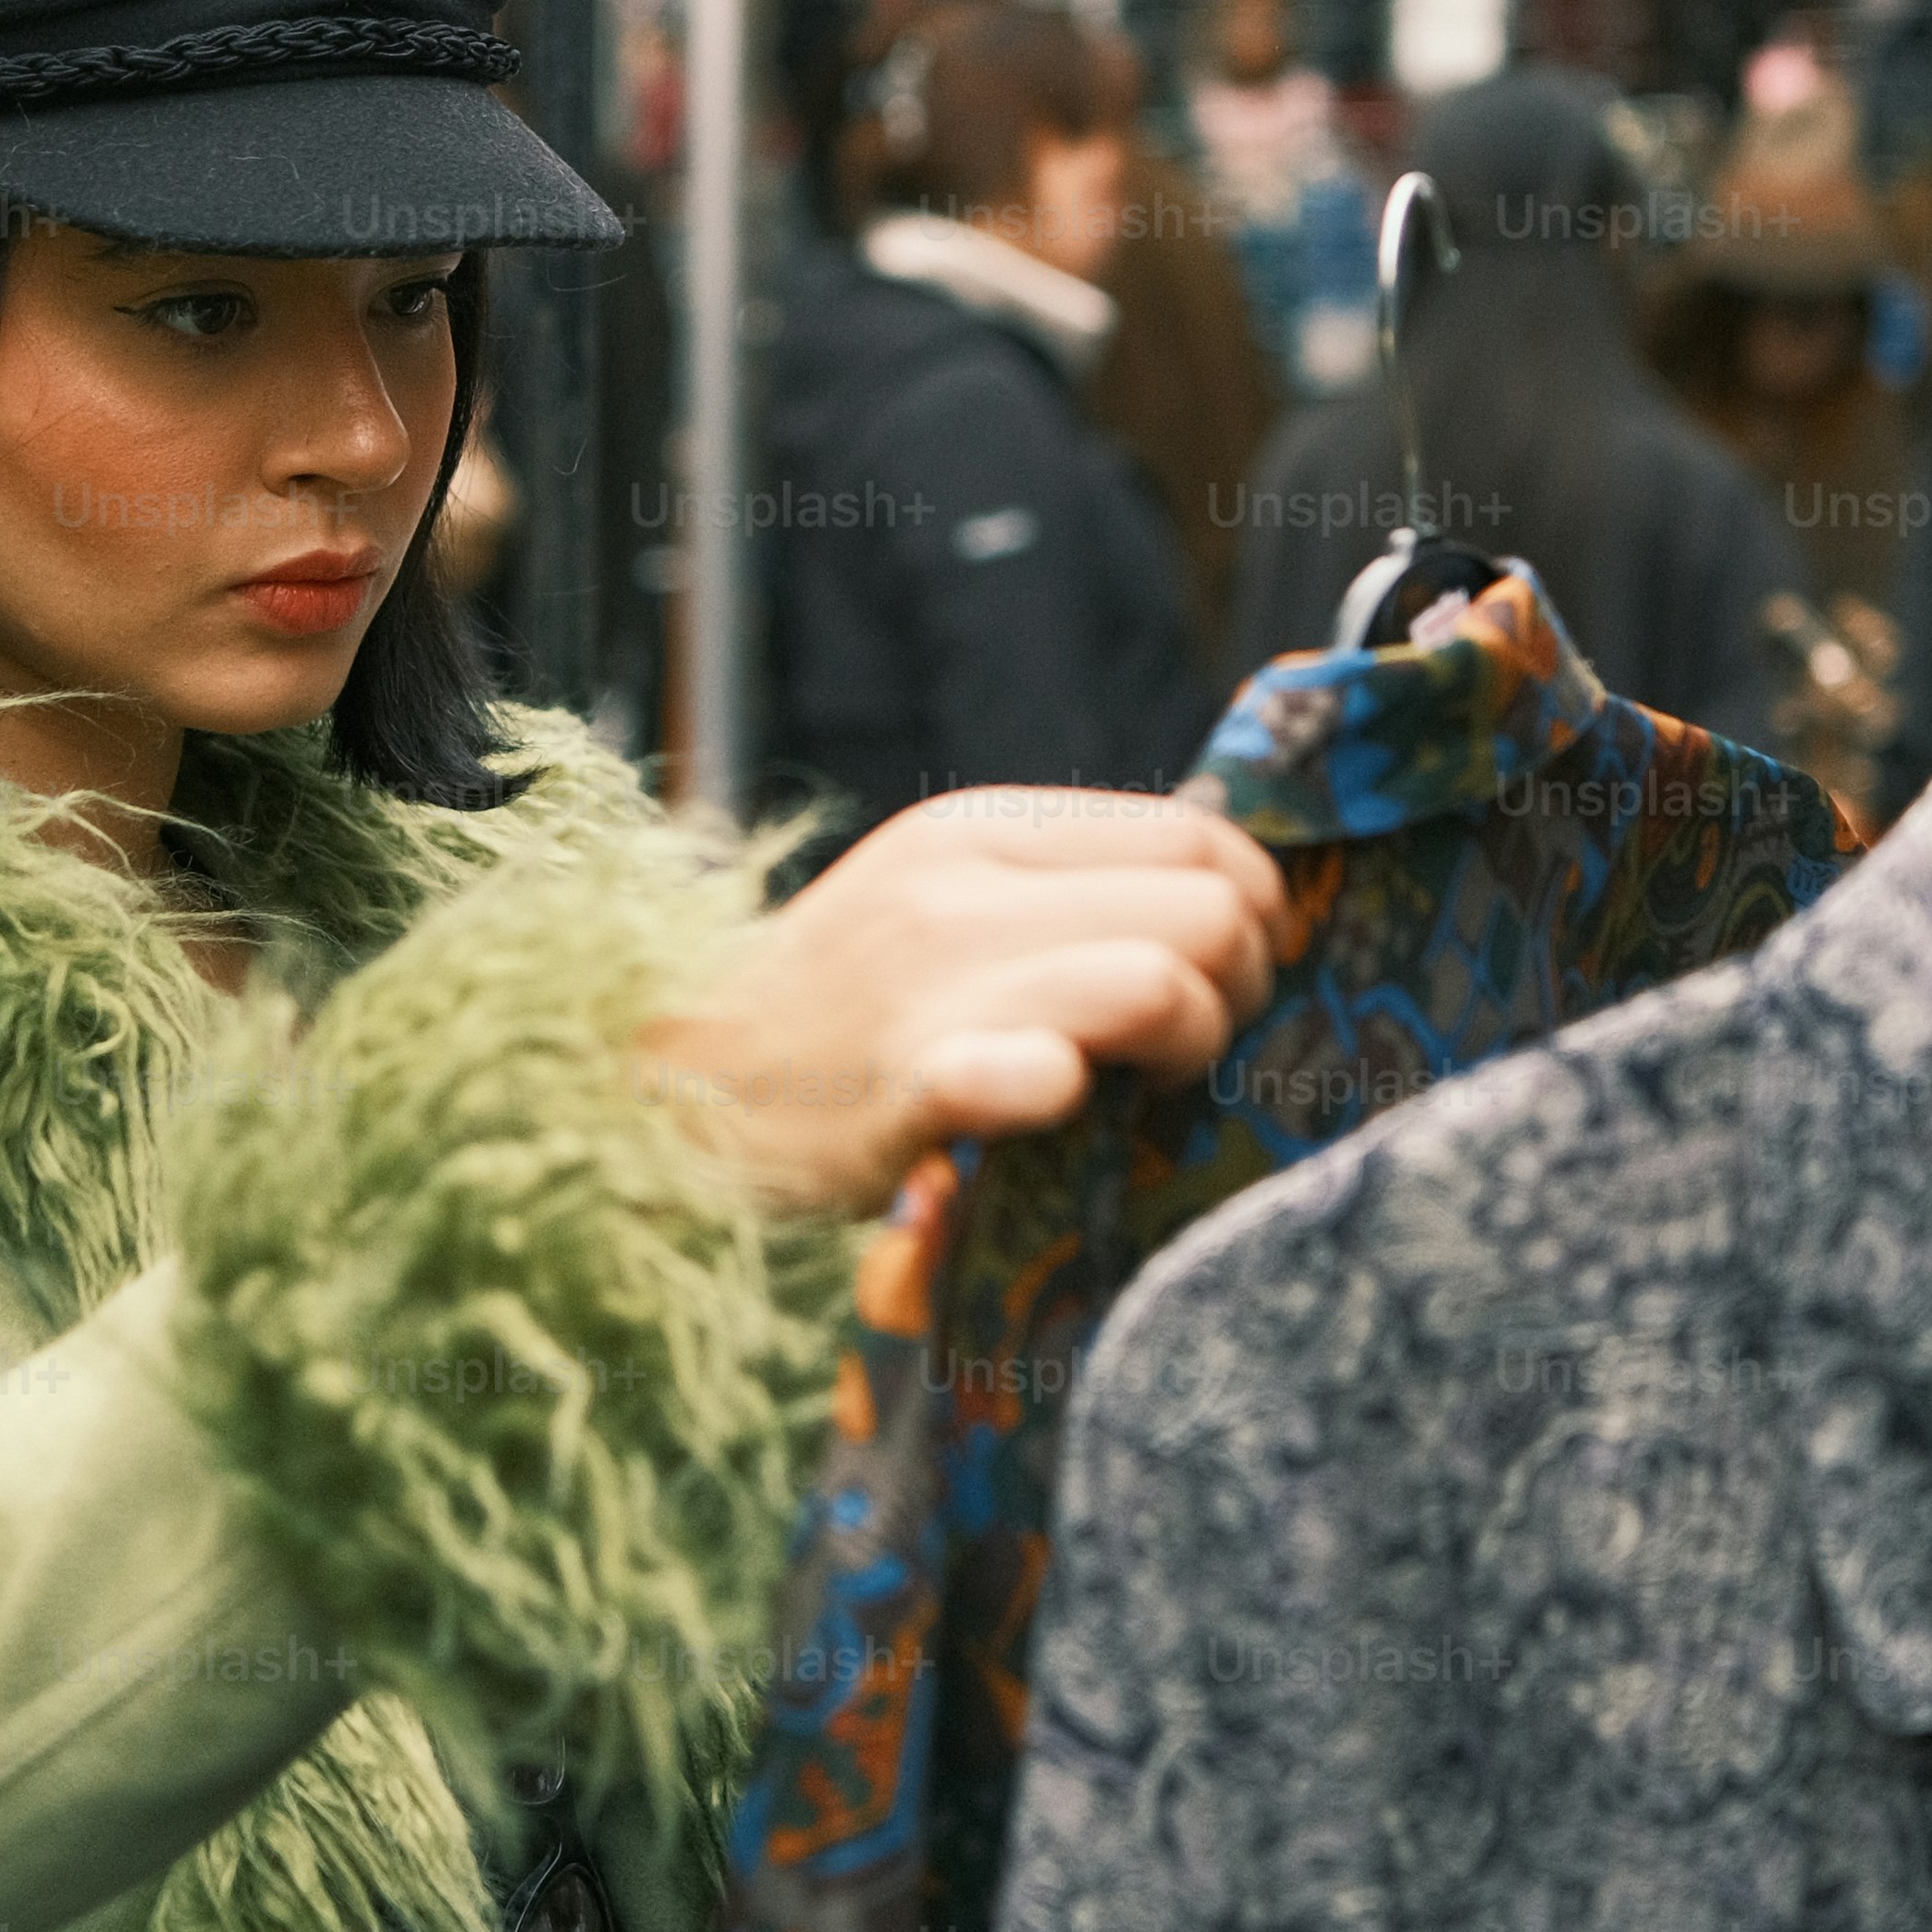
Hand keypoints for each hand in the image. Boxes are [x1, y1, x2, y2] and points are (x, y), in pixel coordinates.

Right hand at [639, 787, 1289, 1221]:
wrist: (678, 1088)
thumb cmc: (841, 1007)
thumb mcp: (944, 893)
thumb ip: (1069, 881)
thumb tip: (1233, 893)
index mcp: (984, 826)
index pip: (1204, 833)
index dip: (1253, 909)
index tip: (1227, 972)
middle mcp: (964, 886)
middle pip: (1209, 910)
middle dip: (1237, 987)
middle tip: (1181, 1045)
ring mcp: (934, 983)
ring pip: (1164, 983)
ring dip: (1187, 1049)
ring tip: (1131, 1083)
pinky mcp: (909, 1084)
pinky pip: (1040, 1072)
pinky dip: (1068, 1093)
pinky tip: (1050, 1106)